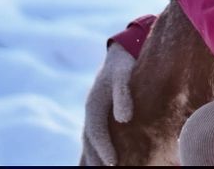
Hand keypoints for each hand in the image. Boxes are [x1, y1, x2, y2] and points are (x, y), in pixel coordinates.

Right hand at [80, 43, 135, 165]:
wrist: (121, 54)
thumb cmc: (124, 65)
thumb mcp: (124, 75)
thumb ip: (123, 94)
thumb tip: (124, 118)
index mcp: (93, 104)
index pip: (96, 131)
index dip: (104, 148)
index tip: (113, 163)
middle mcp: (91, 112)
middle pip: (89, 142)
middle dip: (96, 160)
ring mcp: (94, 116)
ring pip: (90, 143)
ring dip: (94, 159)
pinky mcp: (101, 117)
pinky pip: (96, 138)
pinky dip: (97, 152)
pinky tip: (104, 163)